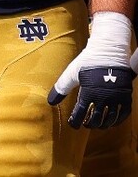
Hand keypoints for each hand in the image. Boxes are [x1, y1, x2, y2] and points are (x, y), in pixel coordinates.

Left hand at [49, 12, 134, 128]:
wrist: (109, 52)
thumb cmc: (87, 62)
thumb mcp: (71, 73)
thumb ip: (61, 87)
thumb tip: (50, 101)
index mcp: (88, 93)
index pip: (81, 113)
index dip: (76, 121)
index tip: (73, 125)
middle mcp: (103, 98)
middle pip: (97, 119)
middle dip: (90, 124)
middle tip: (85, 125)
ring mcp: (116, 98)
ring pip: (110, 119)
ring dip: (103, 124)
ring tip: (97, 125)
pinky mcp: (126, 96)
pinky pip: (124, 113)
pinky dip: (117, 120)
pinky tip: (112, 121)